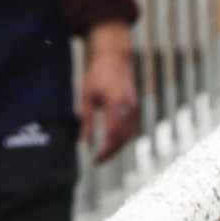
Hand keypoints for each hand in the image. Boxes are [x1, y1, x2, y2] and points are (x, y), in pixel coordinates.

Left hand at [79, 36, 140, 162]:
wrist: (115, 59)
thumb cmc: (98, 75)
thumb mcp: (87, 95)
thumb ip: (86, 118)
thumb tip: (84, 139)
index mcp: (116, 103)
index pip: (114, 133)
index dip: (106, 149)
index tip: (95, 158)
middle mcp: (129, 107)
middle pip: (124, 136)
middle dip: (112, 151)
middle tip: (98, 161)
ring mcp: (135, 107)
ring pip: (130, 134)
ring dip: (118, 146)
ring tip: (104, 155)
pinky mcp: (135, 107)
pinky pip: (131, 127)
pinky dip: (123, 138)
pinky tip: (113, 144)